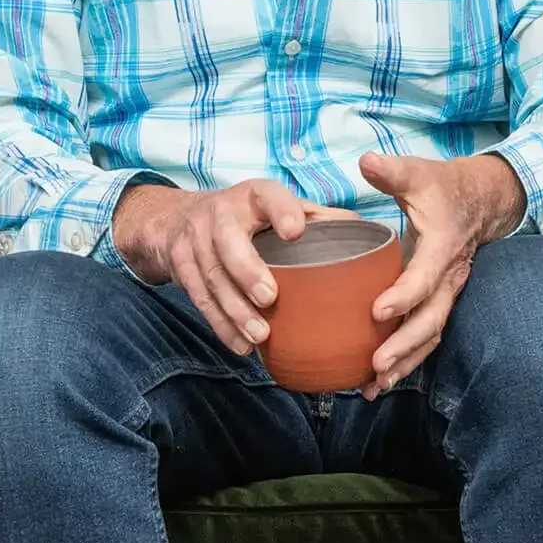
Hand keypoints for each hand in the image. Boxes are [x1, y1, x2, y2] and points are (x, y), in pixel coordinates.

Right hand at [111, 180, 355, 355]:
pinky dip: (220, 325)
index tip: (298, 231)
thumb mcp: (274, 206)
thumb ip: (316, 217)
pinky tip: (241, 346)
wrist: (175, 219)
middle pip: (228, 241)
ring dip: (234, 310)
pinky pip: (199, 298)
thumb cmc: (243, 216)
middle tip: (269, 298)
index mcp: (252, 195)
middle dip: (247, 270)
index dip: (282, 211)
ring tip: (260, 336)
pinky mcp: (180, 264)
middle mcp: (219, 212)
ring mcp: (195, 239)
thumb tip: (367, 234)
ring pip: (212, 276)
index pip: (268, 197)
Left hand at [356, 152, 527, 397]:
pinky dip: (405, 361)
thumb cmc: (442, 188)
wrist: (479, 200)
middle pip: (431, 320)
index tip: (377, 311)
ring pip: (430, 336)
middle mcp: (449, 278)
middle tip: (375, 365)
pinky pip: (425, 338)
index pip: (425, 277)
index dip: (404, 296)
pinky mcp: (438, 302)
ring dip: (404, 363)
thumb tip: (366, 161)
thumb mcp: (419, 173)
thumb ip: (392, 170)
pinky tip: (378, 381)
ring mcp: (446, 294)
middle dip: (404, 346)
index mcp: (442, 247)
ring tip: (373, 386)